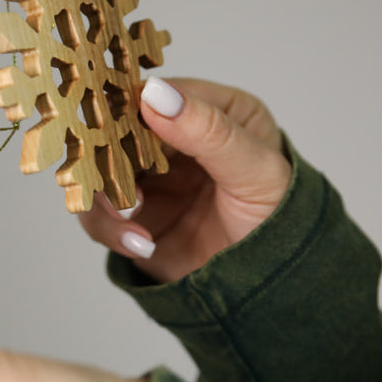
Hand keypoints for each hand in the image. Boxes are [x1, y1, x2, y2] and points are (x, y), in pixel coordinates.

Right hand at [80, 77, 290, 282]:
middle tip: (119, 180)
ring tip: (132, 219)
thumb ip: (209, 131)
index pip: (159, 95)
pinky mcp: (134, 218)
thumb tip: (157, 94)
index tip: (112, 124)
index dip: (131, 106)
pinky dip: (111, 229)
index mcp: (212, 112)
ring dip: (109, 198)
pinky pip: (100, 216)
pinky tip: (140, 244)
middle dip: (109, 158)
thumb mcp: (255, 170)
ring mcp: (151, 181)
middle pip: (118, 133)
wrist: (276, 288)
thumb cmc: (281, 220)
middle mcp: (175, 142)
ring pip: (100, 175)